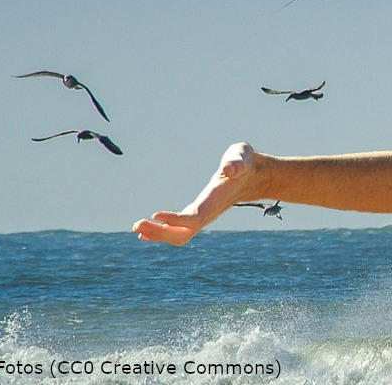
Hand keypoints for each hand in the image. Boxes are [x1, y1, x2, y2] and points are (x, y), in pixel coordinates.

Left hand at [133, 142, 259, 245]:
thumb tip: (229, 170)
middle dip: (161, 233)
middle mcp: (209, 213)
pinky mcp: (198, 215)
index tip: (155, 215)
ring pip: (180, 235)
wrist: (254, 177)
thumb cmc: (244, 163)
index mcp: (215, 200)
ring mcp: (203, 216)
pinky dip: (162, 232)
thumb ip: (236, 162)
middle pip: (184, 233)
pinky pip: (179, 230)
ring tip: (137, 228)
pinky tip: (146, 231)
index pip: (195, 217)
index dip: (176, 219)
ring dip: (158, 234)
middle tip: (137, 224)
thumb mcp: (241, 156)